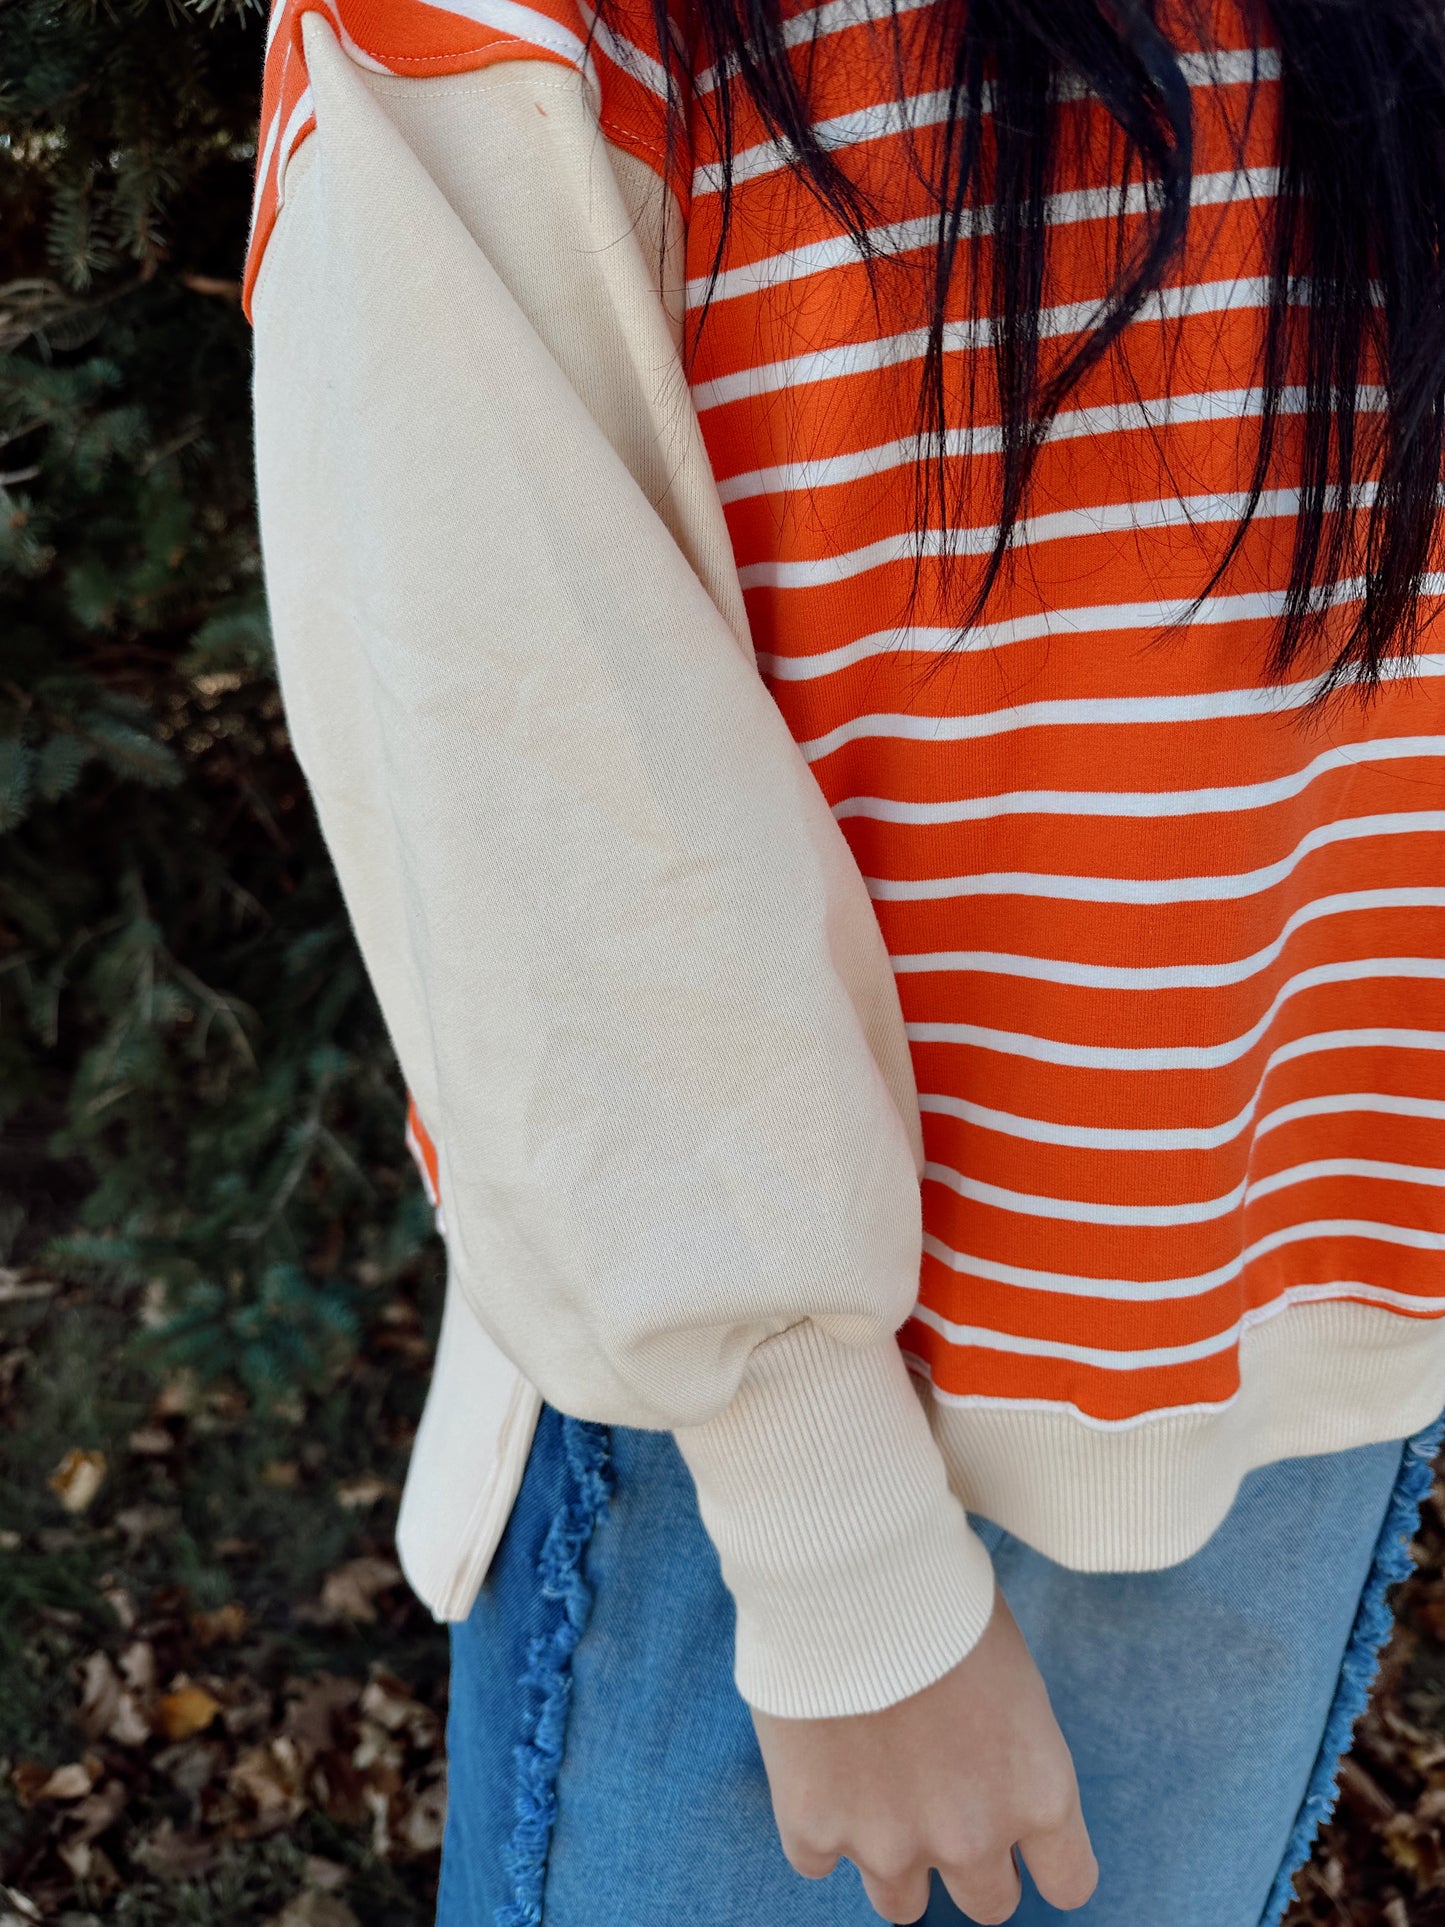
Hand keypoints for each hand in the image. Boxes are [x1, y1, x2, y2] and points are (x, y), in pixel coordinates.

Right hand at [750, 1585, 1096, 1923]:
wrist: (848, 1571)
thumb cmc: (940, 1593)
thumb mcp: (1010, 1670)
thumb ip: (1006, 1745)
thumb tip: (987, 1762)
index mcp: (1038, 1792)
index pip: (1069, 1883)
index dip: (1042, 1857)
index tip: (1018, 1825)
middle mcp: (972, 1837)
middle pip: (988, 1906)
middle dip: (968, 1859)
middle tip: (939, 1798)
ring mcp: (888, 1843)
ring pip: (901, 1904)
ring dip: (893, 1854)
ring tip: (874, 1784)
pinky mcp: (814, 1828)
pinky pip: (818, 1859)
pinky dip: (817, 1821)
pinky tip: (818, 1759)